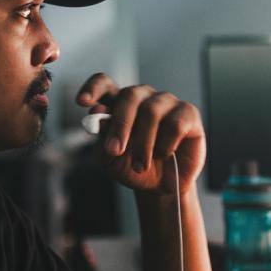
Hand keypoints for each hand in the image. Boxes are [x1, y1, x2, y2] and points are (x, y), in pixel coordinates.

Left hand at [76, 73, 205, 196]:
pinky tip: (164, 154)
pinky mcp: (188, 113)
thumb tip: (98, 112)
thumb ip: (102, 135)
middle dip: (120, 125)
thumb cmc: (131, 167)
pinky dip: (166, 145)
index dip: (93, 88)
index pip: (104, 83)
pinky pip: (175, 124)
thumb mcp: (109, 157)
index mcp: (118, 102)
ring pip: (152, 111)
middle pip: (129, 95)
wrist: (160, 187)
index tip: (82, 102)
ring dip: (143, 144)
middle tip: (115, 150)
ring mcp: (166, 102)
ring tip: (141, 166)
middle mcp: (142, 97)